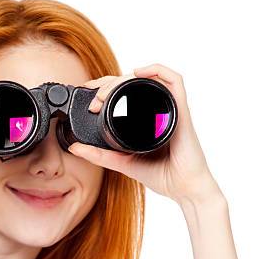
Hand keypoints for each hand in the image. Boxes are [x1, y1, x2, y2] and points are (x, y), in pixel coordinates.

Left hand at [69, 63, 222, 205]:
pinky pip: (174, 81)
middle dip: (109, 84)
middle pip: (132, 82)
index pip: (124, 92)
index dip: (105, 87)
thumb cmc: (162, 176)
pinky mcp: (181, 111)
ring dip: (125, 78)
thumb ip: (99, 155)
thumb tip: (74, 148)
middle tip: (94, 99)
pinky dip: (157, 70)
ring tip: (108, 91)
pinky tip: (138, 74)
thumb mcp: (123, 163)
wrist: (184, 188)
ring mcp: (169, 109)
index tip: (88, 95)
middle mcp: (157, 110)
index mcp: (144, 119)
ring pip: (148, 78)